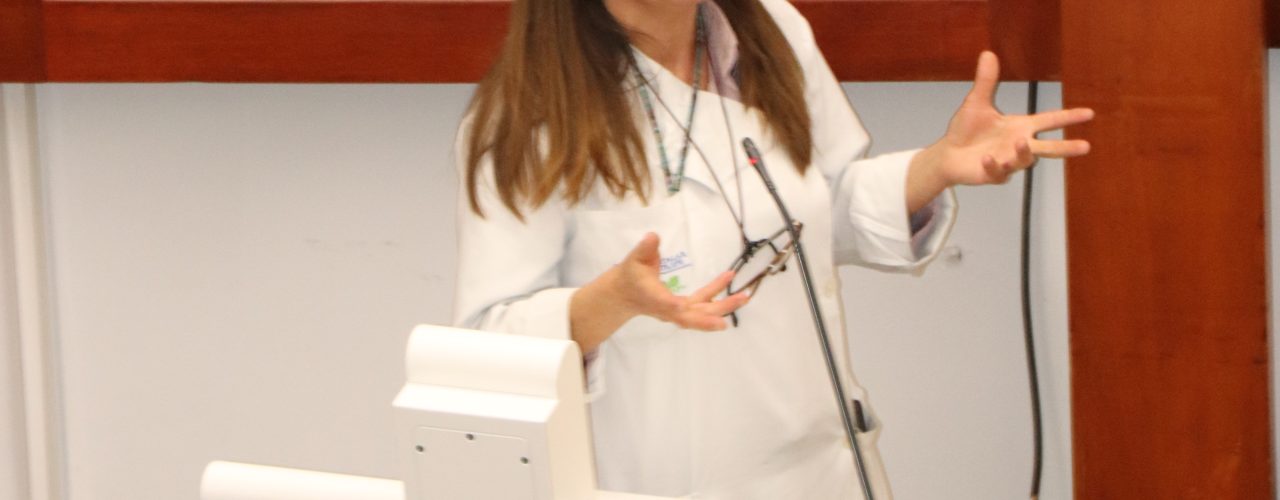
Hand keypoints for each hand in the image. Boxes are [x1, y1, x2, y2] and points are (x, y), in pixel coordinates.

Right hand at [570, 233, 750, 352]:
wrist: (626, 294)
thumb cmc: (631, 274)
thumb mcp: (634, 259)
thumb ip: (644, 248)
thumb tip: (652, 236)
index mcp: (653, 298)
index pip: (662, 303)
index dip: (671, 306)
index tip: (679, 306)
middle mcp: (668, 309)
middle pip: (689, 318)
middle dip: (708, 319)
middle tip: (725, 322)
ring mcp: (678, 311)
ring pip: (702, 314)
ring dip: (723, 307)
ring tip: (744, 297)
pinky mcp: (686, 308)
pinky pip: (705, 305)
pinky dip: (720, 299)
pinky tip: (735, 287)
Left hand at [907, 52, 1094, 209]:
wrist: (948, 154)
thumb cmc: (966, 130)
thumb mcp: (977, 103)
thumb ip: (986, 82)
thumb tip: (988, 53)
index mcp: (1020, 127)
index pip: (1049, 120)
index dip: (1068, 117)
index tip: (1089, 113)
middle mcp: (1018, 145)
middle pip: (1048, 148)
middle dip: (1066, 147)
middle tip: (1085, 146)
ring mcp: (1007, 162)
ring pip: (1024, 160)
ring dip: (1023, 152)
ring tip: (1020, 142)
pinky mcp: (993, 175)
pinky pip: (998, 173)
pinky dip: (994, 166)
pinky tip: (987, 158)